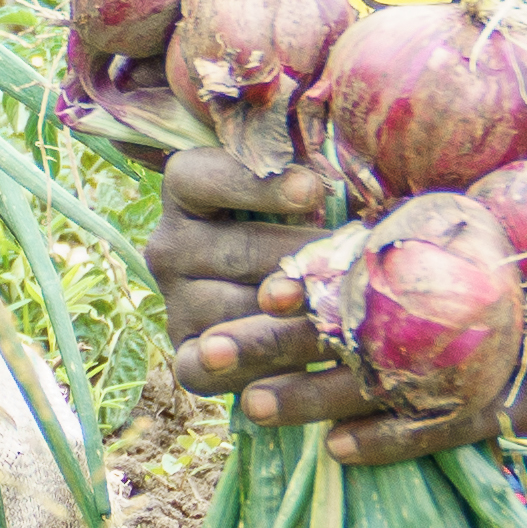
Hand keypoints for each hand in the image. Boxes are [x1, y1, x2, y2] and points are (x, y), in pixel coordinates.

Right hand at [148, 141, 344, 389]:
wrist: (281, 300)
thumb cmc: (302, 223)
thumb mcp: (303, 185)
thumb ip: (313, 162)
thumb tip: (352, 151)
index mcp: (189, 190)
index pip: (201, 176)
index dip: (254, 181)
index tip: (314, 188)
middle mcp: (170, 243)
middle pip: (235, 250)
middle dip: (300, 259)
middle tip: (356, 266)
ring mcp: (174, 299)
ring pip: (229, 310)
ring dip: (289, 320)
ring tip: (342, 321)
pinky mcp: (183, 350)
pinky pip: (199, 368)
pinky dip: (237, 373)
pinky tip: (278, 376)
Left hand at [153, 142, 526, 469]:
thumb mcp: (523, 227)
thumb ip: (455, 227)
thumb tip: (367, 220)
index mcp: (465, 250)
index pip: (376, 262)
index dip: (317, 276)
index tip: (267, 287)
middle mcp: (472, 298)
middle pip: (359, 321)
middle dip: (279, 340)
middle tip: (207, 354)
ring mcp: (495, 352)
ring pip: (389, 378)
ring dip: (318, 396)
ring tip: (252, 409)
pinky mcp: (523, 403)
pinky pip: (447, 425)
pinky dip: (396, 441)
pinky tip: (341, 457)